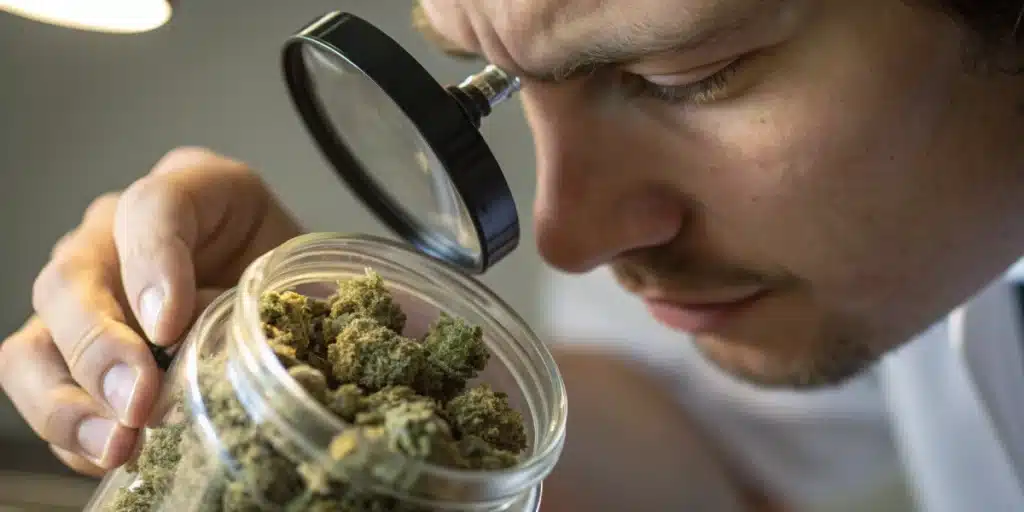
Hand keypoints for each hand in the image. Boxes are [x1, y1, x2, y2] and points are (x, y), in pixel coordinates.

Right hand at [0, 147, 302, 475]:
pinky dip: (72, 431)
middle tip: (138, 400)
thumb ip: (272, 302)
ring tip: (118, 442)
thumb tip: (221, 355)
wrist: (295, 302)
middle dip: (99, 346)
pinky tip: (115, 454)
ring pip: (37, 340)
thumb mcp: (303, 277)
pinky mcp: (74, 350)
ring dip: (67, 400)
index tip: (171, 325)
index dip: (152, 264)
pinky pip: (43, 390)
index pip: (151, 207)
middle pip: (73, 275)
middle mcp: (120, 231)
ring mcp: (89, 292)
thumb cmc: (299, 279)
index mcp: (194, 189)